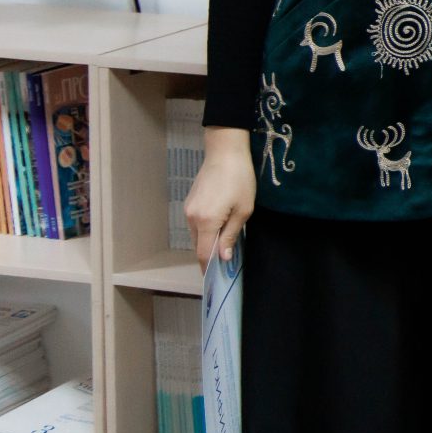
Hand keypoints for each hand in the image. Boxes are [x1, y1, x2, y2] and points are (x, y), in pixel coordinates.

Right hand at [186, 129, 255, 269]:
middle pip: (199, 245)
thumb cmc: (240, 179)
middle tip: (226, 264)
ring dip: (209, 241)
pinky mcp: (190, 201)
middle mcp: (192, 217)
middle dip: (210, 256)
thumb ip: (231, 235)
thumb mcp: (243, 210)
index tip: (216, 280)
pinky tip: (219, 227)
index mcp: (206, 221)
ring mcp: (188, 209)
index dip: (209, 268)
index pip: (203, 253)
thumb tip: (222, 258)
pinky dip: (206, 229)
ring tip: (225, 245)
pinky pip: (196, 223)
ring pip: (197, 234)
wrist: (225, 151)